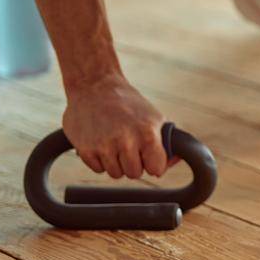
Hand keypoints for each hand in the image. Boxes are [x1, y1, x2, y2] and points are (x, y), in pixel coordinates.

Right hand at [62, 75, 180, 179]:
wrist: (95, 86)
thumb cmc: (128, 104)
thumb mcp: (154, 117)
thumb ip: (166, 141)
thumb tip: (175, 159)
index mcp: (147, 134)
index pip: (156, 169)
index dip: (153, 164)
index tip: (149, 157)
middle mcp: (125, 141)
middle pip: (134, 173)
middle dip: (133, 163)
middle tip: (129, 147)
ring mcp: (104, 146)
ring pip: (116, 174)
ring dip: (116, 163)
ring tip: (114, 143)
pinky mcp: (85, 150)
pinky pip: (98, 169)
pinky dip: (100, 160)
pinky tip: (101, 142)